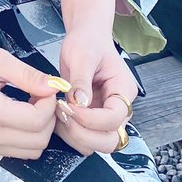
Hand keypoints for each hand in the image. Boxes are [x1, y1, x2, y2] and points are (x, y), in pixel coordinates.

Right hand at [0, 40, 58, 158]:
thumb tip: (54, 87)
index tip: (47, 86)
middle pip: (38, 142)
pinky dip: (27, 136)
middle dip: (47, 118)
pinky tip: (20, 112)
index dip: (50, 104)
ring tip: (30, 103)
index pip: (37, 122)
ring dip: (39, 130)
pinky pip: (16, 151)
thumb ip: (29, 76)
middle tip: (41, 94)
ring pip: (30, 152)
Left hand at [54, 23, 137, 155]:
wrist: (86, 37)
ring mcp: (105, 115)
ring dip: (75, 135)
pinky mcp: (92, 118)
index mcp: (123, 89)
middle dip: (84, 133)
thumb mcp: (82, 54)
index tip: (69, 107)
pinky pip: (84, 137)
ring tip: (58, 113)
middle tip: (63, 113)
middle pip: (111, 140)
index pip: (114, 118)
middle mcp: (119, 107)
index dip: (91, 119)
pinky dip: (70, 133)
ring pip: (97, 144)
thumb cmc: (88, 41)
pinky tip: (57, 115)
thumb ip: (81, 80)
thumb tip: (79, 104)